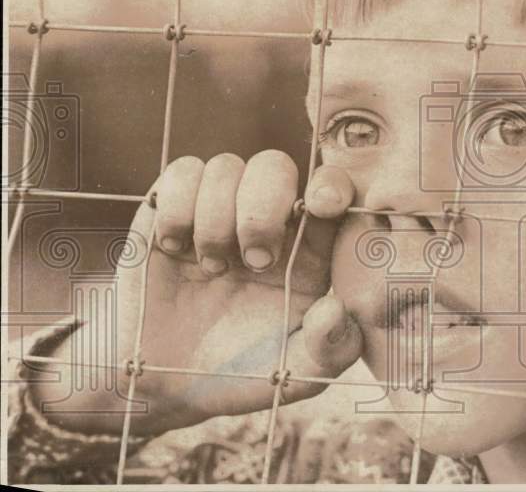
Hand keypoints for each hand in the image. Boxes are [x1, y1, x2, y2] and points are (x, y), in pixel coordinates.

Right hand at [34, 151, 362, 435]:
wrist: (164, 384)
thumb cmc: (243, 374)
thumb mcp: (297, 376)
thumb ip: (330, 348)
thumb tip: (336, 308)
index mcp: (309, 249)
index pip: (331, 190)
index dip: (332, 185)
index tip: (322, 206)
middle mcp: (266, 220)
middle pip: (275, 165)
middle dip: (264, 208)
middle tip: (255, 262)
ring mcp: (218, 211)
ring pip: (227, 166)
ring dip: (216, 218)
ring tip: (211, 269)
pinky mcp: (171, 211)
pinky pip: (182, 173)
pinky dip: (178, 206)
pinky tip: (174, 249)